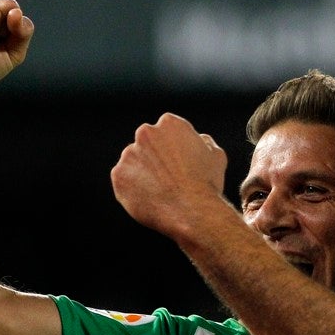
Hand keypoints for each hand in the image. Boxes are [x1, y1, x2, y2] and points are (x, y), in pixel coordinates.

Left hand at [110, 113, 228, 239]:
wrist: (193, 212)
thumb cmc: (207, 184)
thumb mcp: (216, 155)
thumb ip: (203, 142)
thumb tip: (199, 140)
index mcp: (169, 123)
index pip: (166, 131)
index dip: (173, 149)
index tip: (178, 164)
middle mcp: (145, 133)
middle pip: (146, 145)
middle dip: (154, 158)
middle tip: (168, 179)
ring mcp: (129, 154)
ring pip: (133, 163)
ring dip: (142, 174)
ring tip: (161, 192)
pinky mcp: (118, 175)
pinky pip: (124, 182)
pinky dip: (133, 191)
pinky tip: (151, 200)